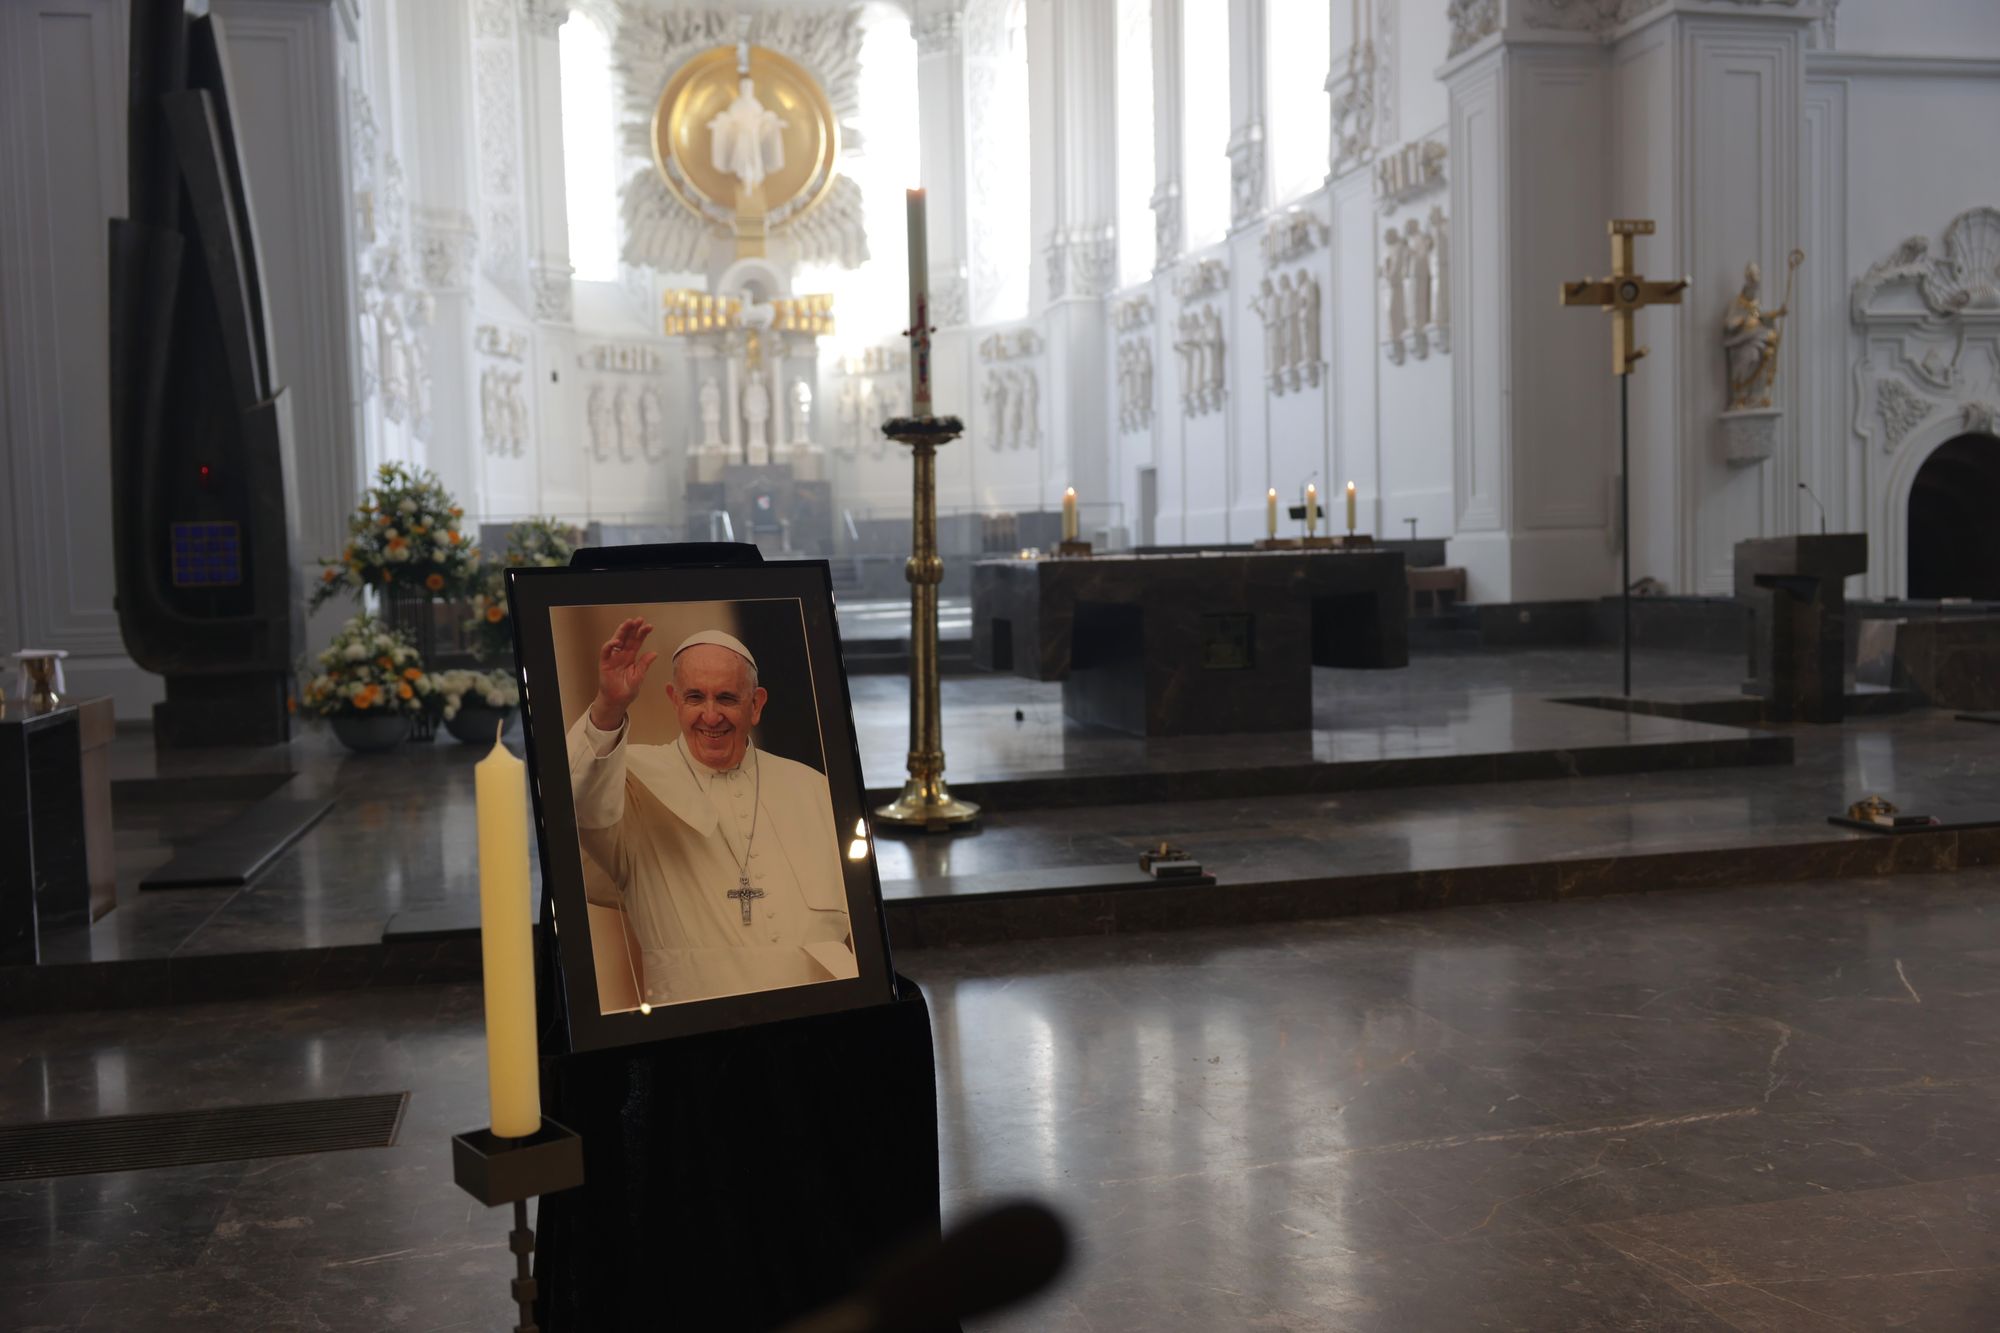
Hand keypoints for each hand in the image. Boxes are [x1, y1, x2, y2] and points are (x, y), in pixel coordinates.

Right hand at [590, 617, 656, 731]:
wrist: (617, 701)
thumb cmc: (627, 690)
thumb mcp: (639, 676)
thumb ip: (644, 664)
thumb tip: (654, 653)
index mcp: (631, 657)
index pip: (637, 641)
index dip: (642, 633)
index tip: (649, 626)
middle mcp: (622, 655)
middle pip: (627, 638)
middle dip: (632, 628)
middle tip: (639, 620)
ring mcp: (613, 658)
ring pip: (616, 640)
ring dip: (622, 631)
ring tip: (629, 624)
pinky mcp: (604, 663)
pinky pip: (606, 651)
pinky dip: (610, 645)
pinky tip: (617, 641)